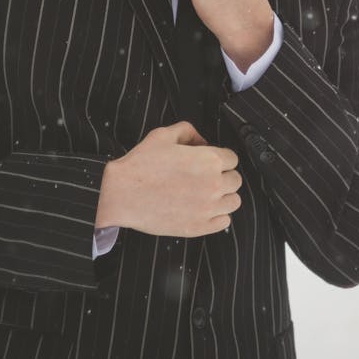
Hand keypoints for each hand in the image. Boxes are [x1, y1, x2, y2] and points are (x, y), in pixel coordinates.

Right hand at [95, 121, 241, 236]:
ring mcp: (208, 208)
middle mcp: (213, 184)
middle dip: (223, 176)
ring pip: (234, 202)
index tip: (211, 161)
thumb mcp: (163, 135)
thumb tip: (202, 141)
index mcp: (209, 160)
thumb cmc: (140, 166)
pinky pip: (224, 222)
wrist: (122, 194)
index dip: (220, 157)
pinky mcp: (199, 227)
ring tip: (206, 193)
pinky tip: (203, 208)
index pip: (233, 159)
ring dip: (224, 196)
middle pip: (236, 180)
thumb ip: (188, 131)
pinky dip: (217, 215)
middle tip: (206, 176)